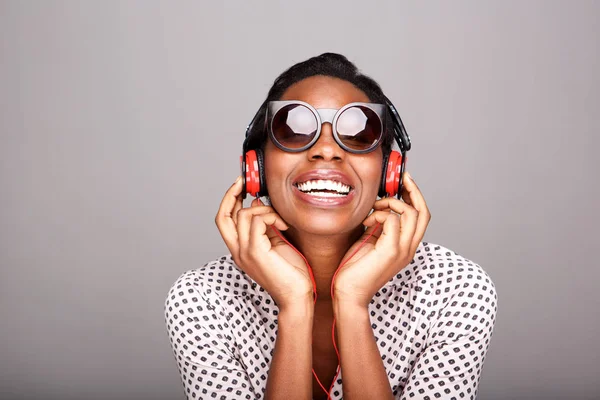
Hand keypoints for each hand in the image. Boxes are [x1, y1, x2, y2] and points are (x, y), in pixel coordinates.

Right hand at [215, 177, 313, 309]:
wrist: (297, 296)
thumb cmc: (291, 273)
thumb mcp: (275, 242)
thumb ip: (264, 225)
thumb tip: (256, 203)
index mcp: (240, 250)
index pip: (224, 220)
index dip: (228, 200)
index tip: (240, 184)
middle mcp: (237, 251)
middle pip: (222, 216)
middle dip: (231, 194)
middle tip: (243, 182)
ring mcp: (244, 252)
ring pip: (243, 215)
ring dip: (265, 210)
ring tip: (280, 221)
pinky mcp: (255, 252)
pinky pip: (256, 221)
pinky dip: (271, 217)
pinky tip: (284, 226)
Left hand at [332, 172, 430, 307]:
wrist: (349, 293)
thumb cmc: (355, 270)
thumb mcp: (370, 241)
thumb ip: (379, 226)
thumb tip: (378, 208)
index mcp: (406, 246)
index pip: (422, 217)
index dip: (416, 196)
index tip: (404, 182)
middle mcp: (409, 248)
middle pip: (424, 212)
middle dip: (413, 191)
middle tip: (401, 179)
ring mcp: (403, 250)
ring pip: (411, 213)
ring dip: (391, 203)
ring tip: (374, 208)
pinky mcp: (391, 251)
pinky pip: (392, 220)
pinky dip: (379, 214)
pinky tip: (367, 223)